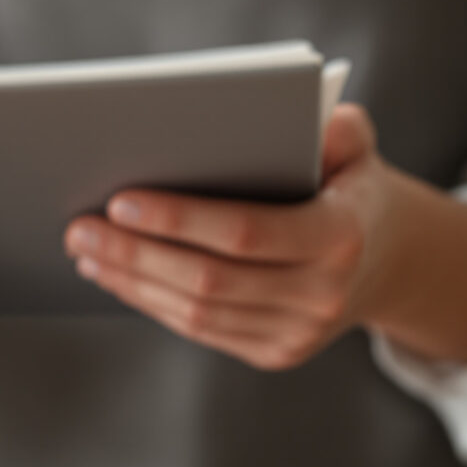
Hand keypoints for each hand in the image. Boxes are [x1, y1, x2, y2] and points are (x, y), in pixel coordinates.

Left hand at [64, 104, 466, 370]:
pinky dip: (152, 302)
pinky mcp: (276, 354)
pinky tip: (116, 275)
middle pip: (209, 280)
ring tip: (85, 249)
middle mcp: (323, 294)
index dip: (178, 219)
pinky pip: (202, 331)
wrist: (388, 261)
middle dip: (134, 253)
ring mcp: (299, 333)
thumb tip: (284, 111)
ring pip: (198, 313)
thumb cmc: (351, 185)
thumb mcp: (355, 147)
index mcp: (342, 235)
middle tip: (77, 226)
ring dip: (132, 282)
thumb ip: (334, 123)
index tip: (119, 199)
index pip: (246, 232)